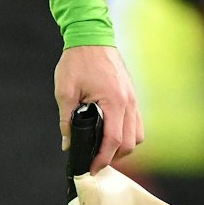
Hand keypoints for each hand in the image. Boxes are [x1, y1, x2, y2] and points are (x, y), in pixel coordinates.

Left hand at [55, 45, 141, 172]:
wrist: (91, 36)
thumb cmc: (77, 61)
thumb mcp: (65, 91)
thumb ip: (66, 120)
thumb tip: (67, 143)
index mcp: (114, 102)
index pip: (113, 140)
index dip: (103, 159)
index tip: (91, 168)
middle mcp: (129, 102)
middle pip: (130, 143)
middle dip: (114, 157)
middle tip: (95, 161)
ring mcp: (134, 99)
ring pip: (138, 135)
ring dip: (123, 147)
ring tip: (104, 151)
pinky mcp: (133, 95)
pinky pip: (138, 123)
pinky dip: (128, 134)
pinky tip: (112, 134)